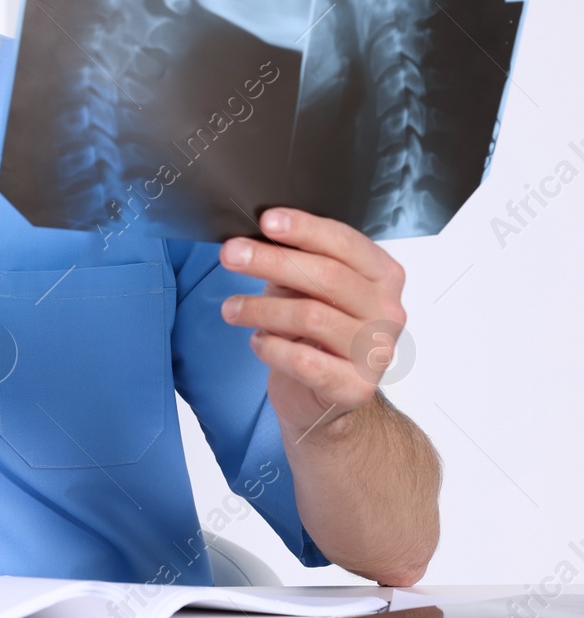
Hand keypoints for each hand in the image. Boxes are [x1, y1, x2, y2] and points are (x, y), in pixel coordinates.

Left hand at [219, 207, 407, 439]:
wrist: (323, 396)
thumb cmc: (314, 334)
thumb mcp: (305, 288)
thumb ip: (294, 262)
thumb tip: (255, 237)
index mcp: (382, 277)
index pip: (346, 244)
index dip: (305, 229)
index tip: (267, 221)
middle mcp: (387, 312)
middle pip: (328, 276)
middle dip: (272, 260)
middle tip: (231, 254)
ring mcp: (376, 351)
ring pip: (312, 317)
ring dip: (261, 308)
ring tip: (231, 308)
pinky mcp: (355, 387)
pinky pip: (304, 360)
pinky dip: (271, 347)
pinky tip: (258, 342)